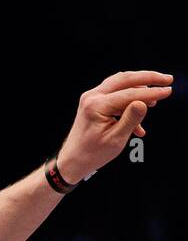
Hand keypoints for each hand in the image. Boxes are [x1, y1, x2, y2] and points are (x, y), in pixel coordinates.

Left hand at [56, 70, 172, 181]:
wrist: (72, 161)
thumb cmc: (92, 154)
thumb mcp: (116, 140)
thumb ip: (131, 119)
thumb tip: (144, 102)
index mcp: (96, 106)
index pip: (129, 94)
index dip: (151, 92)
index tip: (169, 91)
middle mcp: (92, 97)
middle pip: (125, 79)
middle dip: (148, 78)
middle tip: (167, 80)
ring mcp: (91, 98)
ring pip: (120, 83)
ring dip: (140, 88)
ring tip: (156, 98)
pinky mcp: (93, 102)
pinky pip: (115, 95)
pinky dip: (129, 101)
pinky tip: (140, 119)